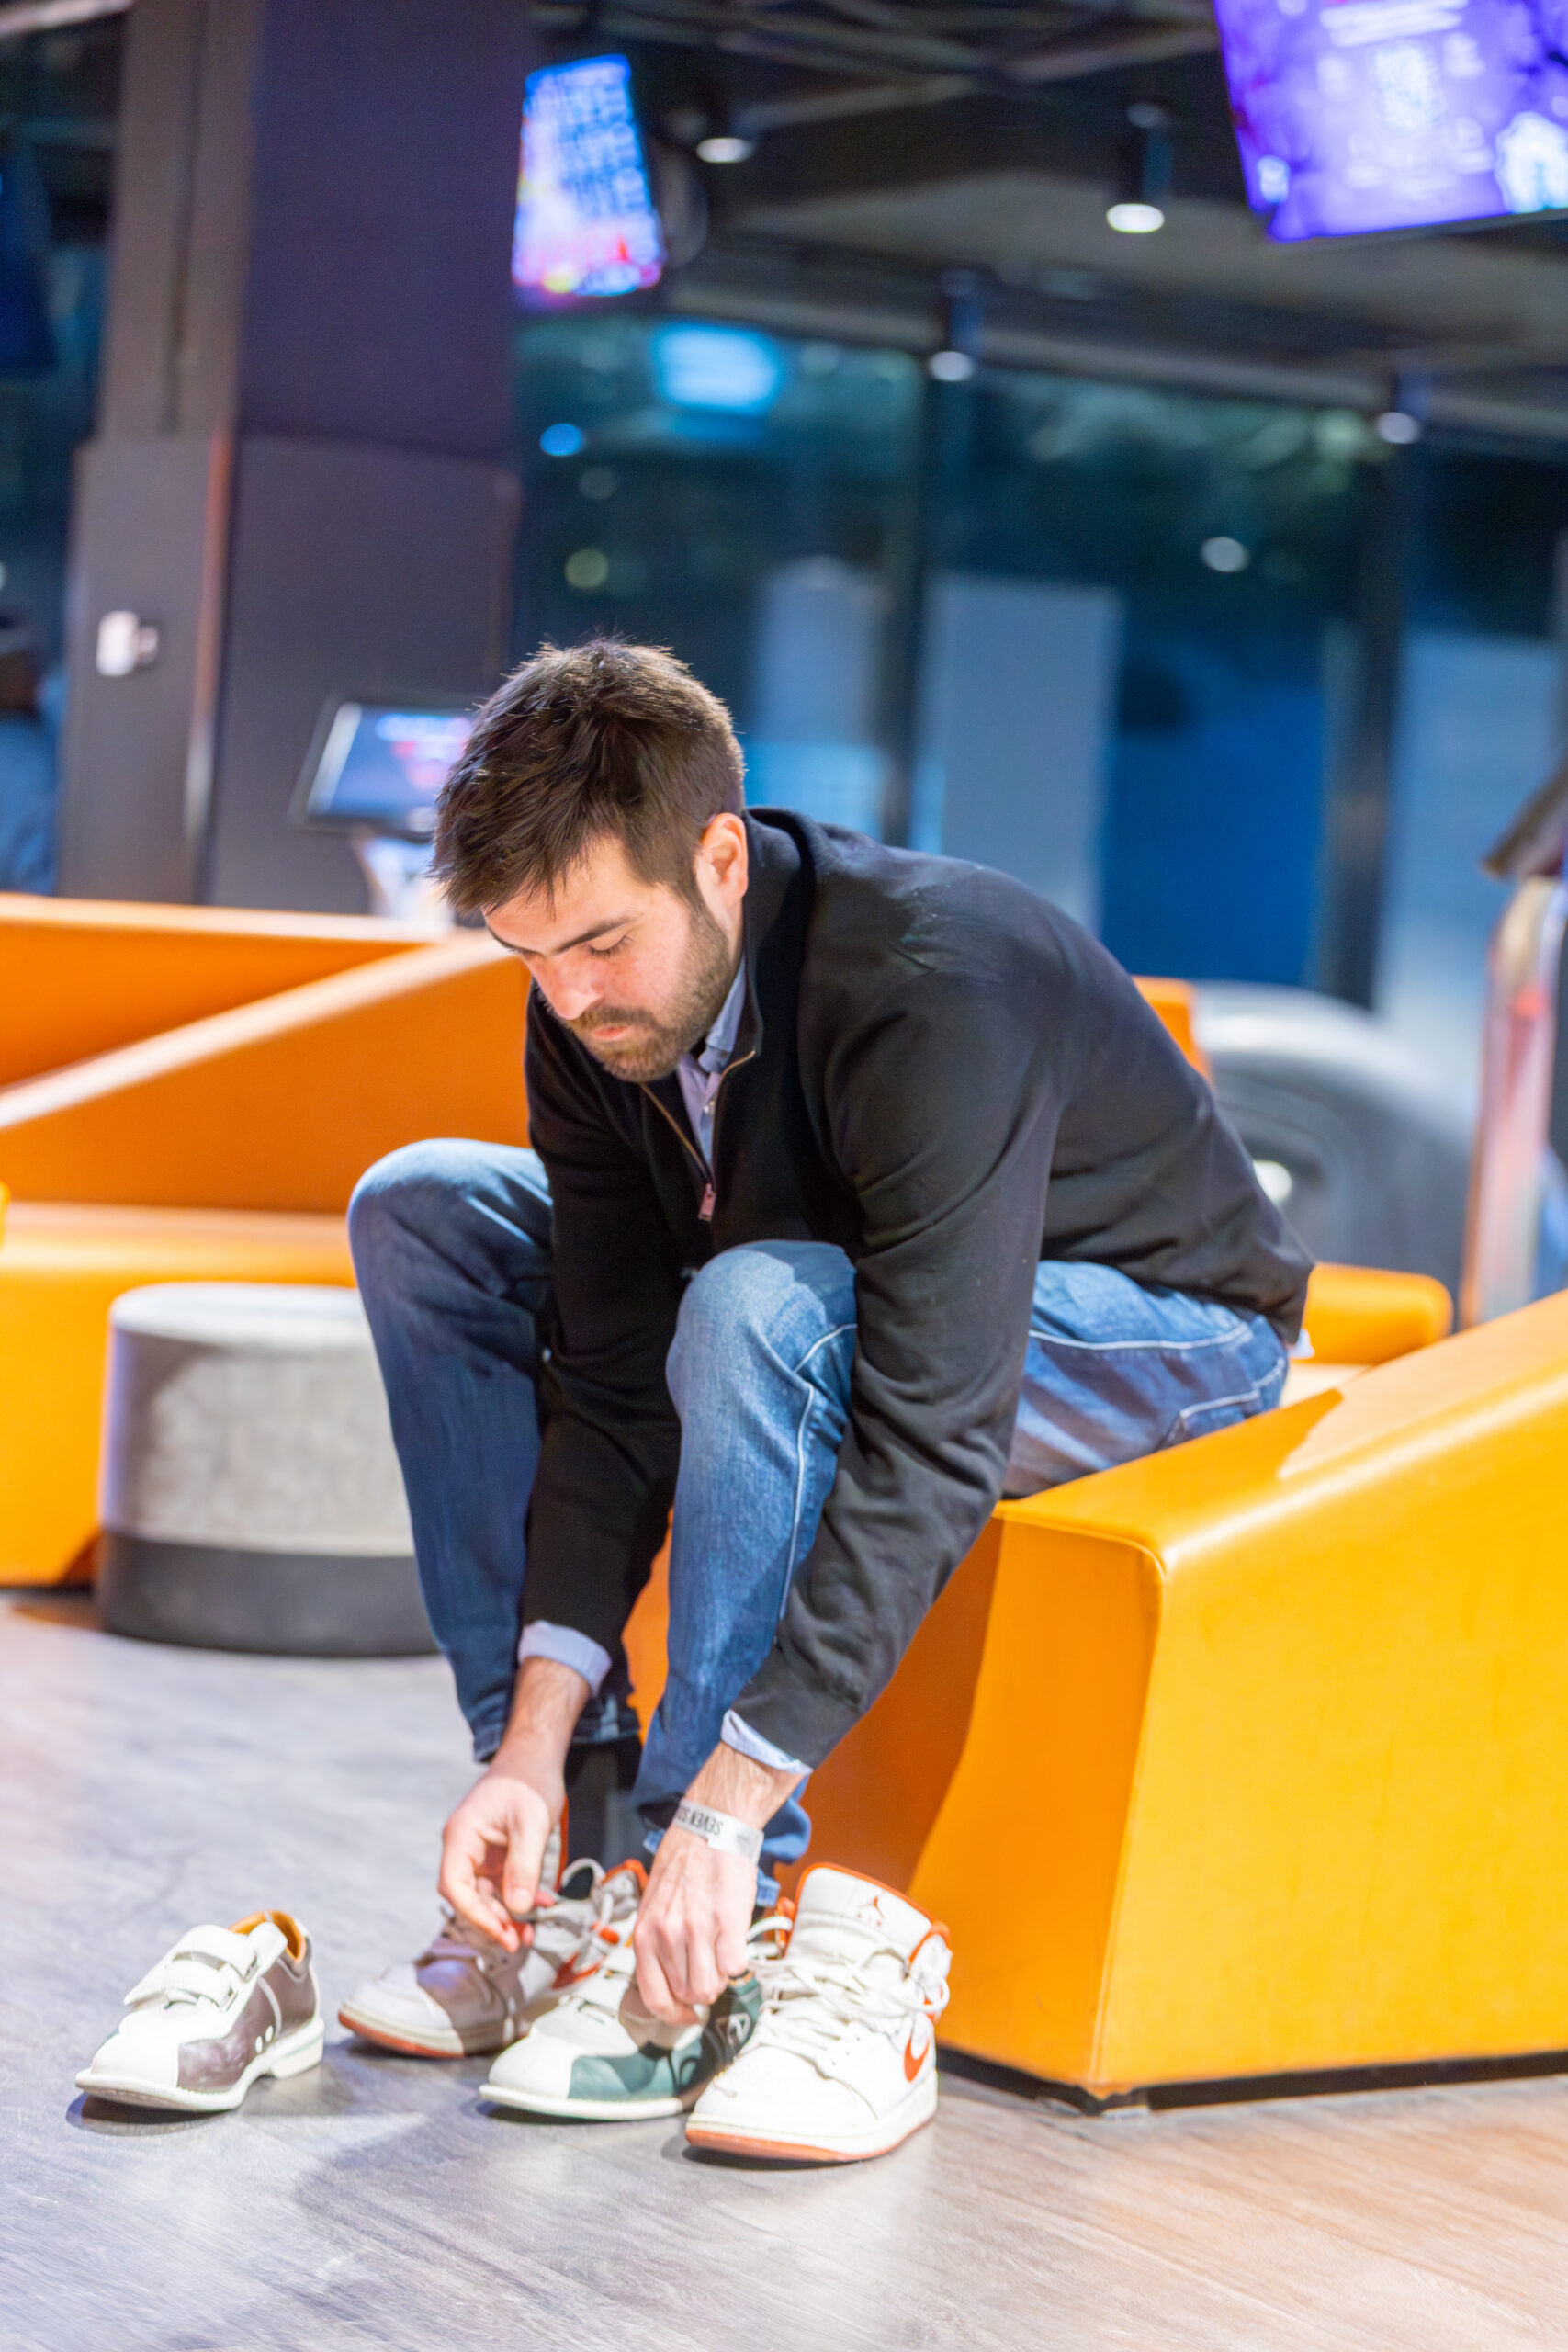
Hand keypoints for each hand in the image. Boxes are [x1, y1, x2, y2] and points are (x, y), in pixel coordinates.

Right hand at [438, 1754, 559, 1951]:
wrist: (535, 1757)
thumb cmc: (529, 1781)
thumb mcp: (531, 1824)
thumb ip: (524, 1867)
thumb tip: (519, 1909)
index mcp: (461, 1836)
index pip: (454, 1885)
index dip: (474, 1913)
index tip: (499, 1932)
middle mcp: (464, 1847)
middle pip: (469, 1895)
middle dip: (493, 1921)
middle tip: (519, 1942)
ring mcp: (480, 1852)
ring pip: (486, 1895)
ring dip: (507, 1916)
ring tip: (530, 1935)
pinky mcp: (496, 1854)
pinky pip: (502, 1884)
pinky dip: (519, 1897)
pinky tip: (540, 1905)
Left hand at [633, 1742, 798, 2021]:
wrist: (712, 1826)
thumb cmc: (684, 1863)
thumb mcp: (655, 1904)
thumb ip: (657, 1942)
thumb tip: (670, 1982)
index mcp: (645, 1933)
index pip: (654, 1998)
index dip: (673, 2014)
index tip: (686, 2014)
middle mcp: (667, 1935)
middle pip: (688, 1995)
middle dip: (701, 1988)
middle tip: (709, 1967)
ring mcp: (697, 1930)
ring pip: (711, 1987)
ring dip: (720, 1977)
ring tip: (721, 1953)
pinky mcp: (728, 1922)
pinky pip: (735, 1967)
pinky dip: (738, 1962)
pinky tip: (734, 1941)